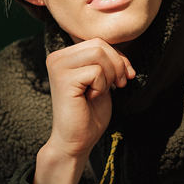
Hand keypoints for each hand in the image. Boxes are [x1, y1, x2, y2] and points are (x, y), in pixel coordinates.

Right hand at [46, 38, 134, 156]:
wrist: (76, 142)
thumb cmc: (89, 113)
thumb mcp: (101, 80)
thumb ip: (105, 61)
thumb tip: (121, 46)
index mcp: (64, 55)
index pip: (98, 41)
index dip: (118, 57)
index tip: (126, 75)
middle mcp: (56, 57)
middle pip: (99, 44)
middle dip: (117, 64)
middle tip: (119, 84)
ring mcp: (58, 67)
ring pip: (99, 54)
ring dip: (110, 75)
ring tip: (102, 91)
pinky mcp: (63, 80)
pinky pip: (96, 71)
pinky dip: (102, 86)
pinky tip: (90, 97)